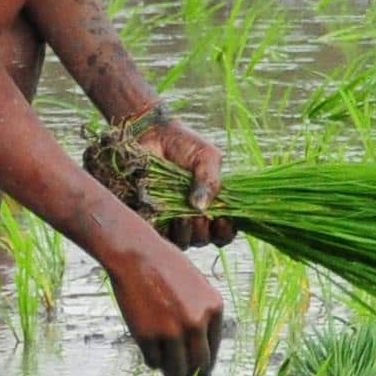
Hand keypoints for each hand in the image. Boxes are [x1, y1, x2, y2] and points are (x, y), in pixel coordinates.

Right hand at [100, 229, 226, 375]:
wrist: (135, 255)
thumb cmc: (165, 267)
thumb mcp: (196, 287)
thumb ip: (201, 316)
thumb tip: (198, 352)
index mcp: (214, 308)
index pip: (214, 349)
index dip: (206, 366)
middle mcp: (197, 323)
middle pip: (199, 364)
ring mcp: (172, 331)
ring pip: (176, 369)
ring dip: (172, 374)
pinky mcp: (148, 336)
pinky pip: (153, 361)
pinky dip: (152, 361)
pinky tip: (150, 351)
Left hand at [127, 116, 235, 246]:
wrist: (151, 134)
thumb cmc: (183, 144)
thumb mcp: (207, 157)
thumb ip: (211, 181)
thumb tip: (202, 208)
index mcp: (211, 205)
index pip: (223, 231)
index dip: (226, 230)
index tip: (224, 219)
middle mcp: (192, 217)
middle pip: (203, 240)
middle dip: (204, 230)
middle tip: (200, 215)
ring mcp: (170, 220)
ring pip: (183, 241)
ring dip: (187, 232)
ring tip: (183, 216)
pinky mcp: (149, 218)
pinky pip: (159, 236)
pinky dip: (166, 231)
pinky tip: (169, 217)